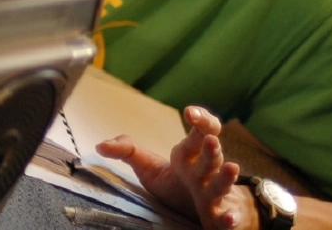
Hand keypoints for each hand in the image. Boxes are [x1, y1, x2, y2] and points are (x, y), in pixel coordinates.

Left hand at [96, 106, 257, 229]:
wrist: (201, 213)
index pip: (200, 131)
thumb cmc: (176, 184)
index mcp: (189, 156)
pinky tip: (228, 218)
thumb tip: (99, 145)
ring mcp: (214, 194)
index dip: (200, 119)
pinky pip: (227, 217)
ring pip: (222, 184)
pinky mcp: (218, 217)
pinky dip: (229, 217)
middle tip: (210, 139)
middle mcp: (204, 172)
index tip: (190, 113)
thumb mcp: (148, 167)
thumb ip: (128, 151)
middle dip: (211, 147)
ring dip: (226, 176)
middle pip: (211, 156)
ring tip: (232, 168)